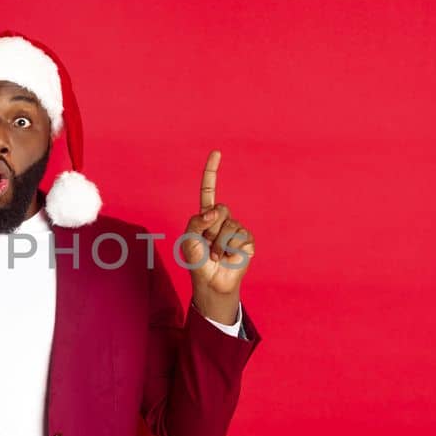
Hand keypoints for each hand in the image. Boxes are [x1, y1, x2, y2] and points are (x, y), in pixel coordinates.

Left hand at [181, 149, 254, 323]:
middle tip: (208, 245)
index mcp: (206, 216)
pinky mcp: (247, 241)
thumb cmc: (197, 261)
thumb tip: (216, 211)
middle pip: (222, 208)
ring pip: (230, 224)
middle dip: (212, 228)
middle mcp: (222, 219)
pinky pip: (241, 237)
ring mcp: (236, 229)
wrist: (210, 282)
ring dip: (219, 243)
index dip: (212, 172)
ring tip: (216, 255)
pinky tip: (228, 257)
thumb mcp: (188, 239)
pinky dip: (230, 249)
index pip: (209, 190)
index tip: (217, 153)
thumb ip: (196, 221)